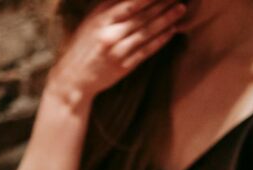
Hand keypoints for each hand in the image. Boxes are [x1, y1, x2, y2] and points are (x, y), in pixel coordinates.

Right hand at [48, 0, 185, 101]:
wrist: (72, 79)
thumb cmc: (83, 47)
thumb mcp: (91, 22)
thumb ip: (110, 8)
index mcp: (100, 19)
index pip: (130, 3)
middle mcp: (109, 34)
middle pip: (142, 16)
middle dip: (162, 4)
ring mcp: (116, 51)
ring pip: (146, 32)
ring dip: (166, 20)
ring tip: (180, 9)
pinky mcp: (123, 67)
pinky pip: (145, 51)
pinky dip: (159, 40)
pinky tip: (171, 31)